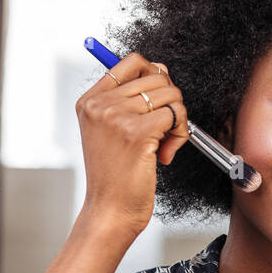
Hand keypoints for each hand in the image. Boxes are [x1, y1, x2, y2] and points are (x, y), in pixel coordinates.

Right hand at [73, 51, 189, 240]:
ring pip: (171, 94)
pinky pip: (176, 115)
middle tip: (164, 131)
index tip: (159, 102)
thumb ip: (128, 101)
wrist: (110, 210)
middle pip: (157, 76)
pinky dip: (181, 134)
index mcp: (90, 100)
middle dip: (171, 102)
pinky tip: (167, 154)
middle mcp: (100, 104)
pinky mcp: (136, 132)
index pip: (132, 62)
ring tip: (164, 145)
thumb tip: (161, 70)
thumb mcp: (110, 132)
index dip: (156, 76)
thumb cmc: (116, 176)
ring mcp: (116, 116)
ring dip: (178, 120)